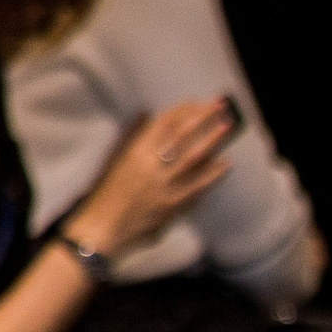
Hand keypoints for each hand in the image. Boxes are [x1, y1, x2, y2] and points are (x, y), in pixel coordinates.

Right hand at [67, 97, 235, 256]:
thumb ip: (131, 137)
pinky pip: (198, 186)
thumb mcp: (115, 160)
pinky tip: (226, 163)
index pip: (164, 123)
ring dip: (212, 140)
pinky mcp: (173, 205)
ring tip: (228, 126)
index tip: (199, 102)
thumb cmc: (106, 194)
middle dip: (203, 118)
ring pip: (193, 157)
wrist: (104, 229)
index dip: (184, 110)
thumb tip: (146, 114)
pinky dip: (213, 174)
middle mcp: (150, 165)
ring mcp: (164, 186)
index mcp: (134, 152)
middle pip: (182, 135)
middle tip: (221, 105)